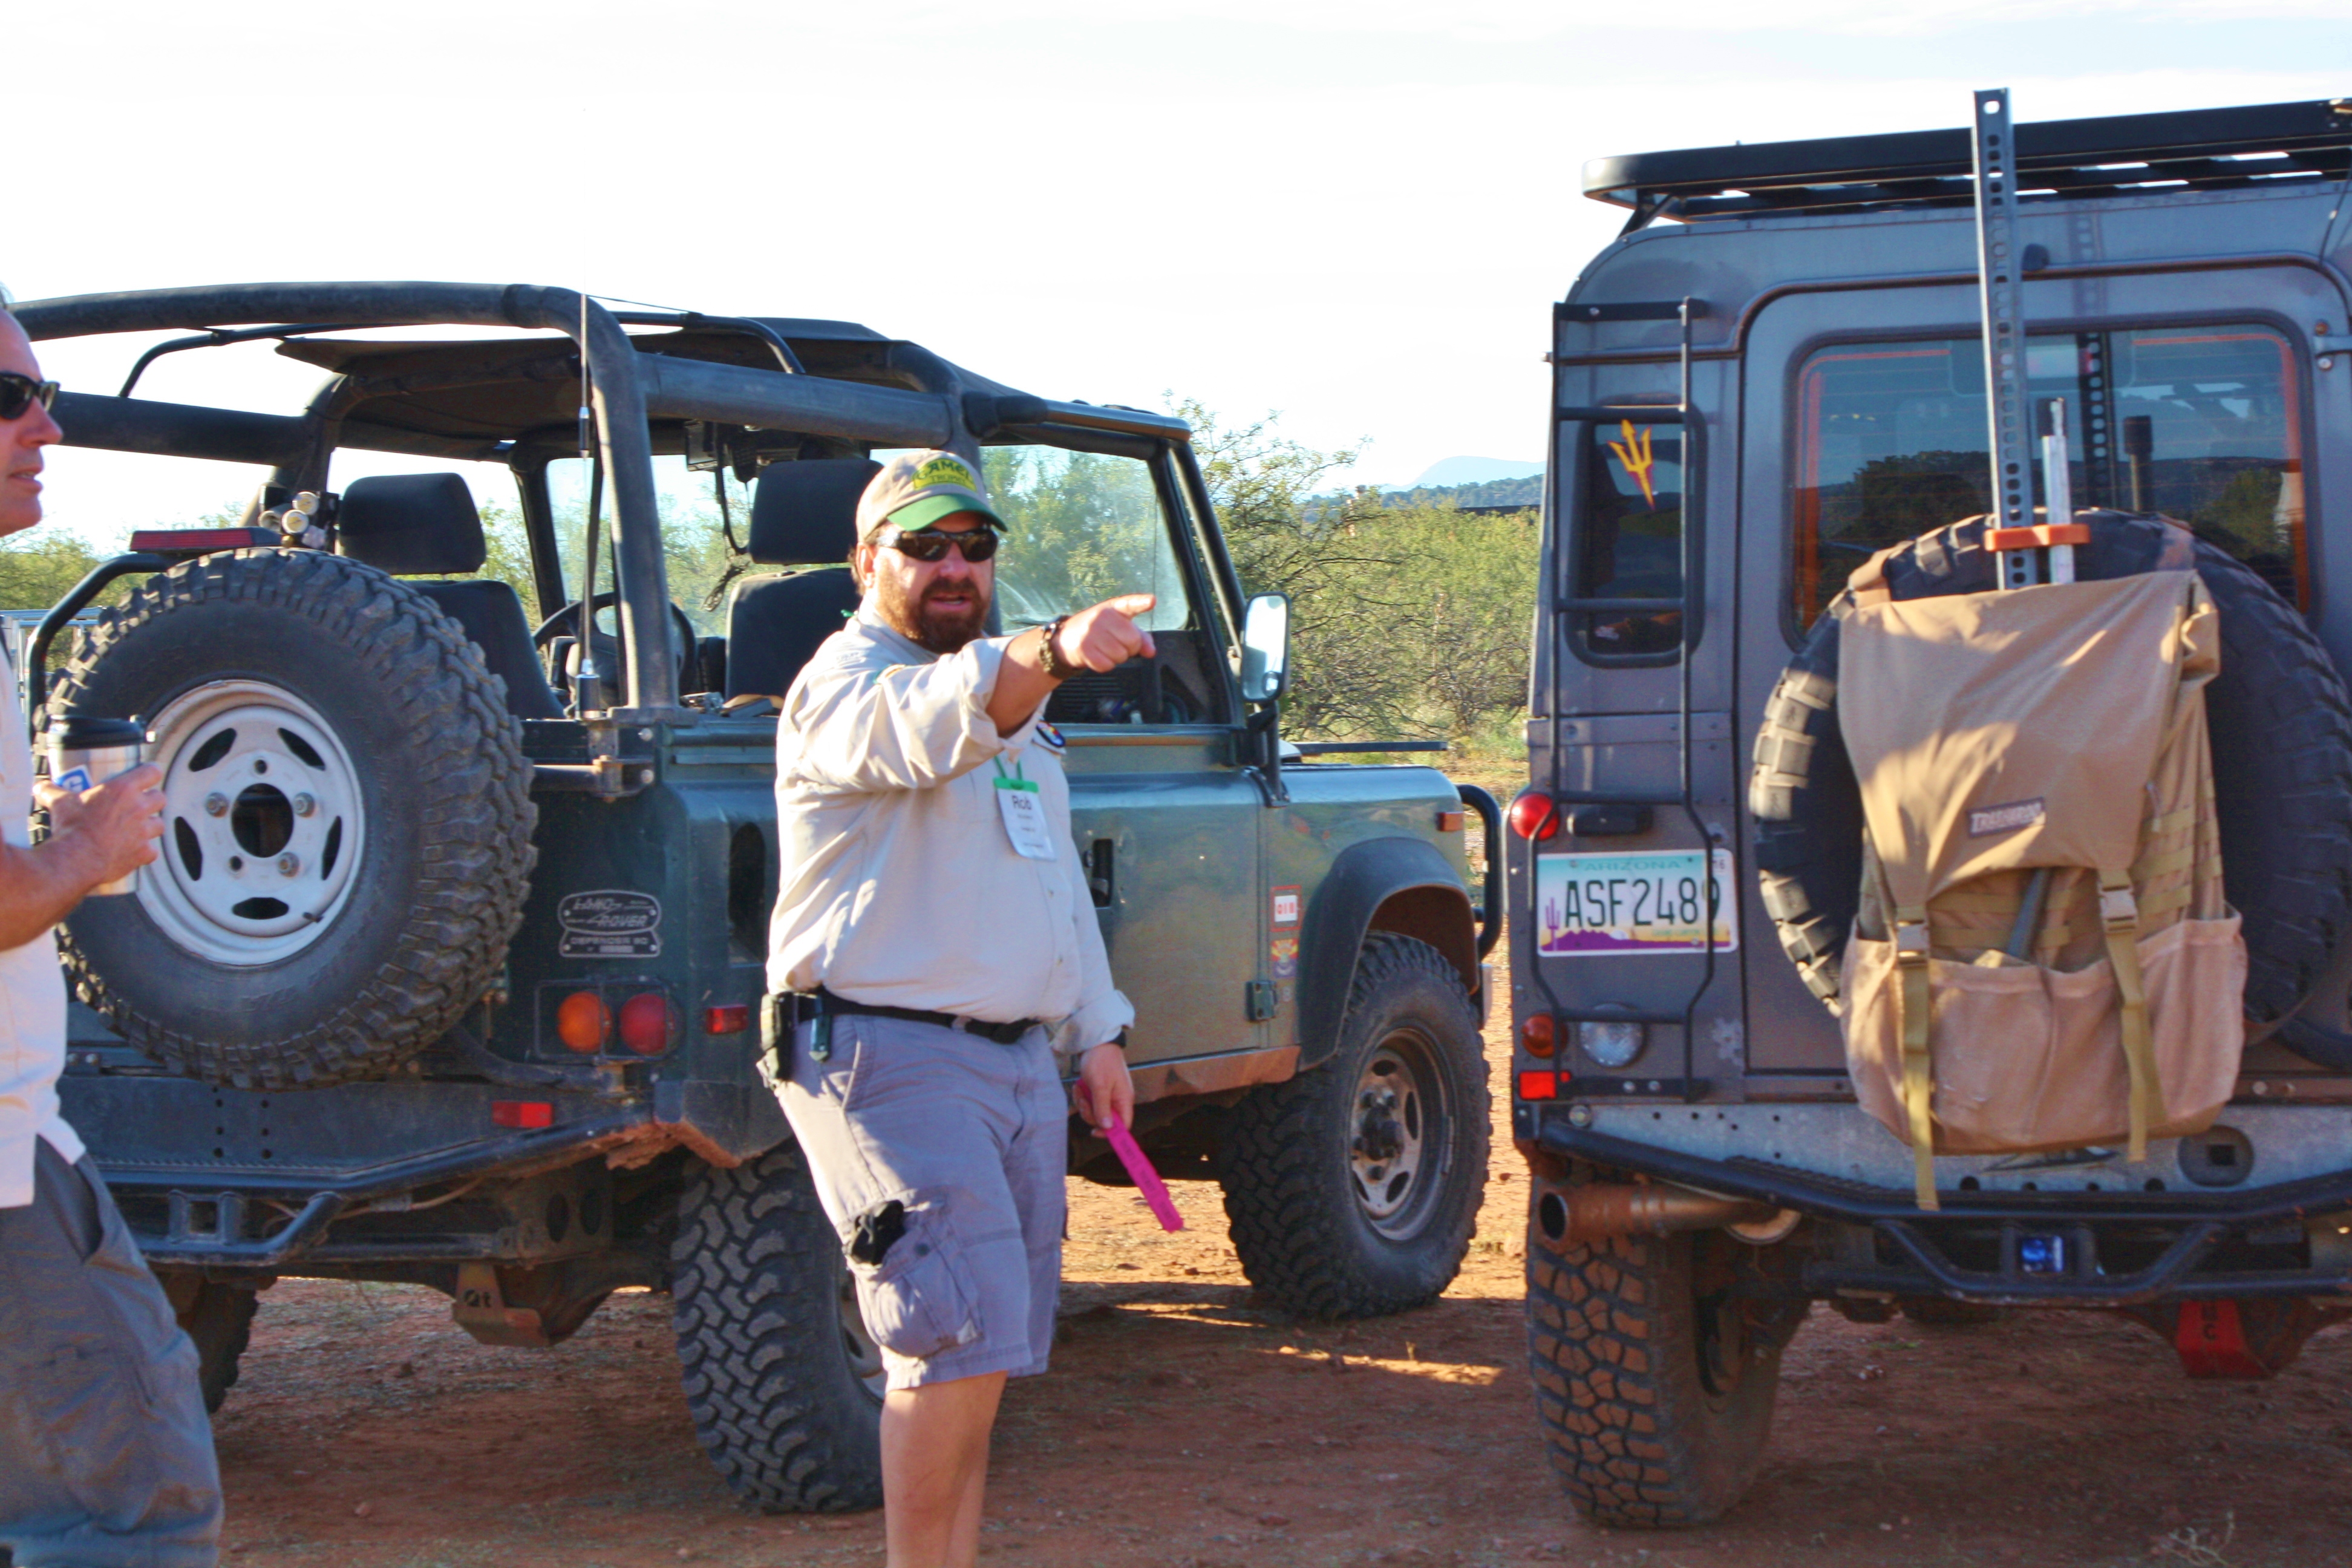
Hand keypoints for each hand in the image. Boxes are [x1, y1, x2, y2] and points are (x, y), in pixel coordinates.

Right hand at [45, 763, 163, 889]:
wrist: (75, 859)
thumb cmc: (71, 828)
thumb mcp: (59, 803)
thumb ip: (52, 791)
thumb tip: (41, 786)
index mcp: (123, 789)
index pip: (152, 772)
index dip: (150, 773)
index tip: (146, 776)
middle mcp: (139, 808)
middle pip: (160, 798)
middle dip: (151, 801)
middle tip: (137, 805)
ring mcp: (144, 831)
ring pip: (159, 824)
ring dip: (150, 826)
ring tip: (135, 829)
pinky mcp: (144, 853)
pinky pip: (152, 850)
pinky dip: (144, 852)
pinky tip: (132, 852)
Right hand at [1054, 594, 1156, 673]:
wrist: (1066, 637)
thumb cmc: (1099, 631)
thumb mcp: (1119, 627)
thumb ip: (1140, 637)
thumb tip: (1150, 652)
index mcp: (1113, 607)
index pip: (1129, 604)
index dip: (1141, 603)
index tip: (1151, 601)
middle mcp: (1102, 616)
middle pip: (1133, 641)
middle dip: (1129, 648)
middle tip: (1116, 643)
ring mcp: (1091, 632)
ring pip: (1121, 656)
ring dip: (1117, 658)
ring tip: (1104, 649)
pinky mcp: (1083, 648)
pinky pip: (1107, 665)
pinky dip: (1105, 665)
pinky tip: (1097, 655)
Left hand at [1071, 1041, 1134, 1130]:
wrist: (1095, 1042)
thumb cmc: (1101, 1061)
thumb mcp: (1100, 1085)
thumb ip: (1103, 1108)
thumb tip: (1107, 1128)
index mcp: (1124, 1100)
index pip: (1123, 1125)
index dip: (1111, 1132)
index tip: (1095, 1131)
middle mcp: (1117, 1100)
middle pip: (1105, 1121)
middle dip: (1090, 1113)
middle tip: (1084, 1100)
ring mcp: (1107, 1096)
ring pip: (1094, 1112)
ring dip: (1084, 1103)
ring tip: (1081, 1089)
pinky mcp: (1098, 1091)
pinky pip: (1089, 1102)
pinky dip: (1082, 1096)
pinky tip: (1079, 1086)